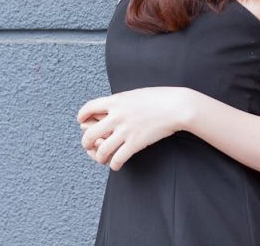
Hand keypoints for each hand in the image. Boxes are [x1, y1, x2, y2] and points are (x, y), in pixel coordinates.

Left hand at [77, 87, 193, 170]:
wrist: (176, 106)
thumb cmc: (158, 98)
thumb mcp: (134, 95)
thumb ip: (120, 102)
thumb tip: (109, 110)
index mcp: (116, 101)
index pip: (88, 108)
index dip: (82, 116)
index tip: (82, 122)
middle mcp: (117, 116)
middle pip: (89, 134)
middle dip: (86, 143)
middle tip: (88, 145)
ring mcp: (125, 130)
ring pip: (101, 150)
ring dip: (99, 157)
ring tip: (103, 158)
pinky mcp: (135, 143)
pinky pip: (117, 159)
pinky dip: (114, 164)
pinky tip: (116, 164)